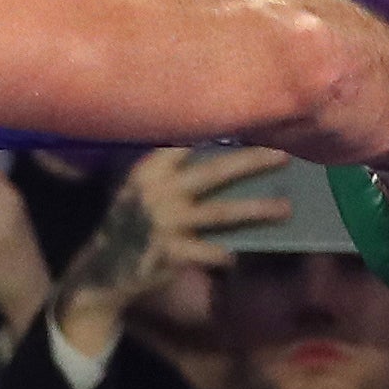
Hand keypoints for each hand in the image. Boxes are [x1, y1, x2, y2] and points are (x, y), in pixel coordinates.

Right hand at [50, 145, 287, 361]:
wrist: (102, 268)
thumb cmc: (131, 222)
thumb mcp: (142, 190)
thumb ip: (172, 173)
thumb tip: (227, 159)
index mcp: (150, 171)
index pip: (187, 143)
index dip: (219, 131)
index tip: (251, 121)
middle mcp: (159, 192)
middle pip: (215, 172)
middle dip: (251, 162)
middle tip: (285, 156)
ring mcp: (166, 223)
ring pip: (221, 212)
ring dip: (257, 210)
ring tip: (286, 208)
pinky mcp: (171, 253)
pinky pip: (209, 251)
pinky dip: (223, 254)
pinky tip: (234, 256)